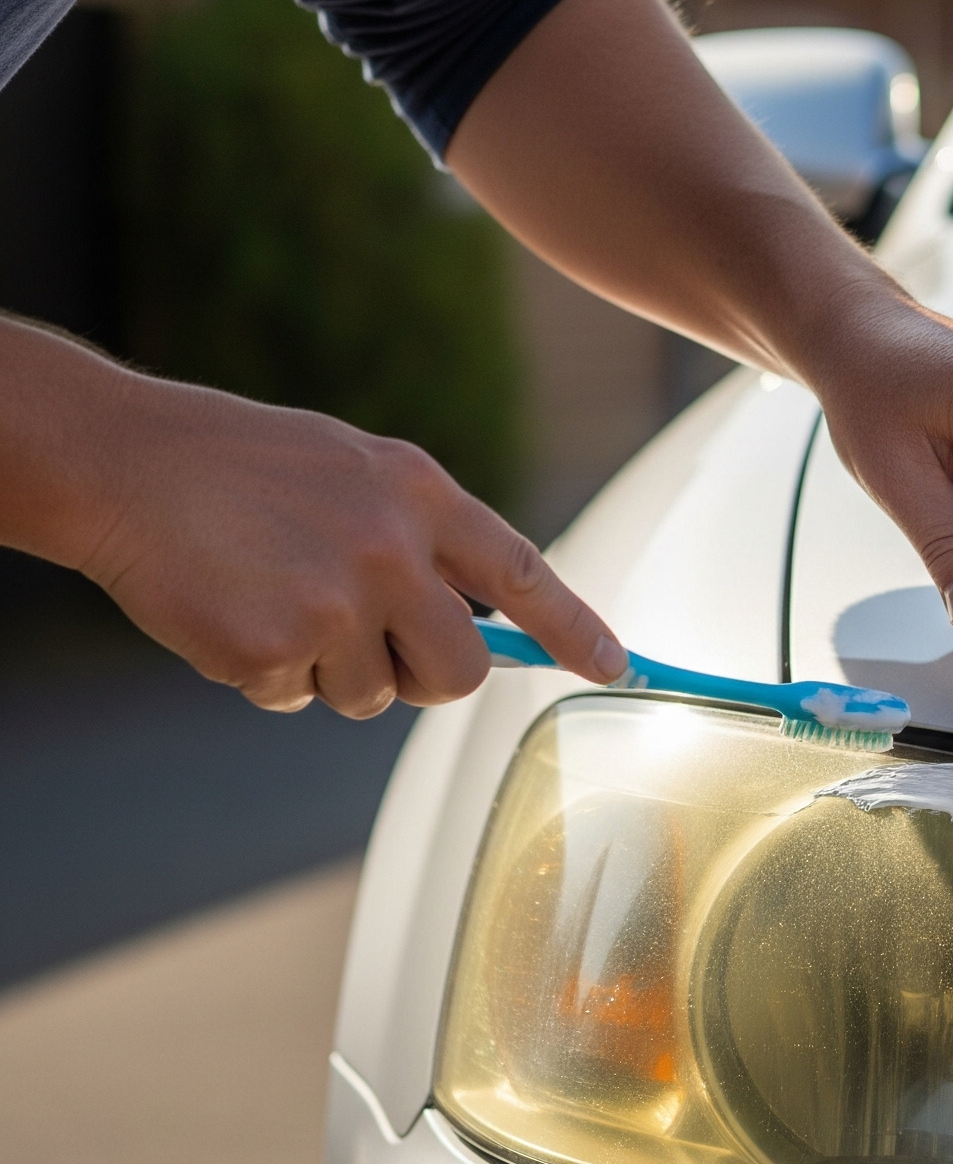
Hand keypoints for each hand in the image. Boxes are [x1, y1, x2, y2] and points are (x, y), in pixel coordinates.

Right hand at [74, 370, 624, 715]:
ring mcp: (335, 602)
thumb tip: (483, 619)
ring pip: (373, 696)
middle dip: (427, 677)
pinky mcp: (275, 648)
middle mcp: (393, 549)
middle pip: (461, 670)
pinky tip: (232, 612)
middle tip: (375, 648)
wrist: (122, 463)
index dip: (575, 630)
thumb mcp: (355, 471)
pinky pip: (297, 700)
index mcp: (420, 494)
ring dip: (329, 671)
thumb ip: (424, 536)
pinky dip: (265, 675)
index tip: (618, 669)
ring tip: (274, 596)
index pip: (525, 574)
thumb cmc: (242, 466)